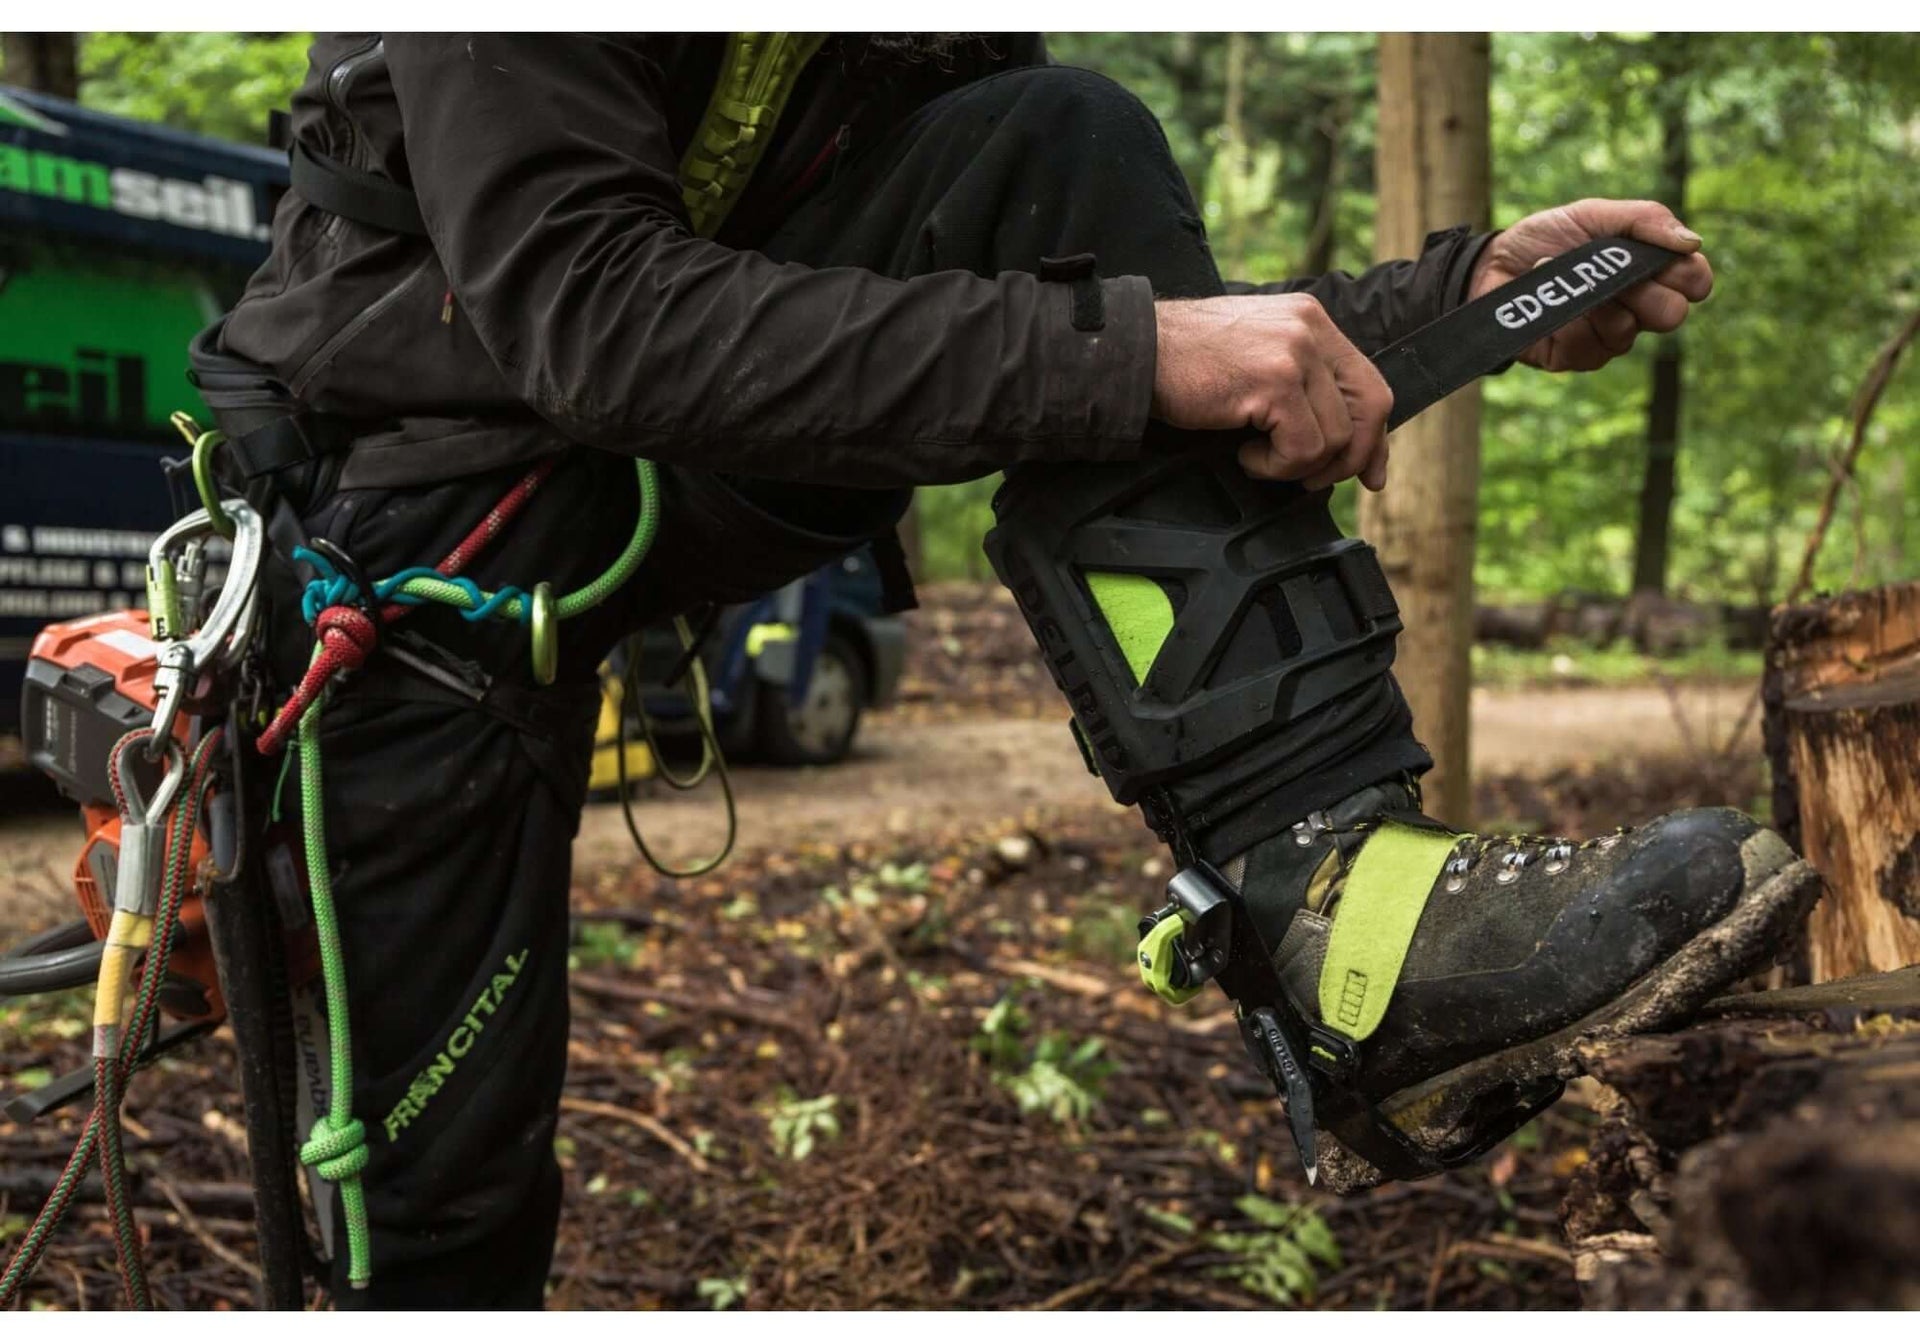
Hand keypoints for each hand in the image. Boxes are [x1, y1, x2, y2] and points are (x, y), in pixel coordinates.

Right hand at [1152, 293, 1393, 491]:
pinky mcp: (1275, 381)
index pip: (1370, 384)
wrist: (1137, 351)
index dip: (1373, 436)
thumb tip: (1342, 439)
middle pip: (1371, 408)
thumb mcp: (1257, 356)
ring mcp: (1296, 353)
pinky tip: (1244, 454)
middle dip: (1350, 458)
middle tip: (1312, 480)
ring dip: (1297, 464)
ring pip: (1336, 437)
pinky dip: (1275, 466)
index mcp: (1311, 321)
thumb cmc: (1186, 362)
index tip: (1367, 472)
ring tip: (1256, 455)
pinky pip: (1302, 448)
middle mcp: (1311, 330)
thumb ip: (1301, 383)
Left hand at [1471, 198, 1714, 371]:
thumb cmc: (1548, 237)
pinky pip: (1590, 348)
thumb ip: (1644, 220)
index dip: (1689, 275)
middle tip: (1616, 274)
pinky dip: (1569, 321)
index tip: (1665, 261)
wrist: (1492, 264)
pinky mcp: (1575, 357)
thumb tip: (1692, 242)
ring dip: (1598, 302)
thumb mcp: (1594, 214)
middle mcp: (1636, 308)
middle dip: (1647, 292)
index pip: (1695, 283)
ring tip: (1570, 281)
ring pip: (1627, 333)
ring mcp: (1606, 336)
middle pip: (1671, 315)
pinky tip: (1553, 302)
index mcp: (1650, 271)